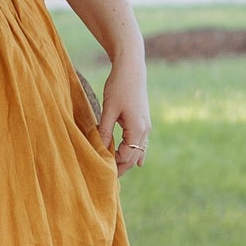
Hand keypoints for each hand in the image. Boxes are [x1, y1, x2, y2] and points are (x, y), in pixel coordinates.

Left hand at [98, 56, 149, 175]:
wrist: (132, 67)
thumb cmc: (119, 86)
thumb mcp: (109, 109)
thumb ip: (105, 130)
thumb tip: (100, 149)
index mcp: (137, 129)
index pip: (126, 157)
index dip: (113, 165)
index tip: (100, 170)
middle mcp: (145, 130)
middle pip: (133, 157)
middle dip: (120, 167)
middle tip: (106, 178)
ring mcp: (146, 125)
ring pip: (137, 151)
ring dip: (126, 160)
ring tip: (115, 172)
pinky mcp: (143, 120)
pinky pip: (141, 143)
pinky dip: (136, 153)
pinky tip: (137, 162)